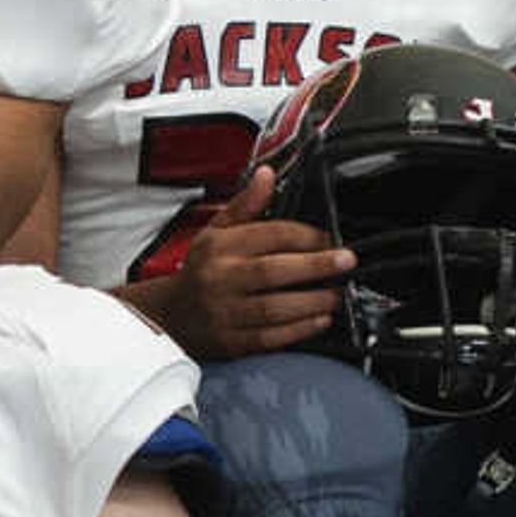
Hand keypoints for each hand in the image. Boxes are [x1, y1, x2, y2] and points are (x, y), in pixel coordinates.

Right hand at [134, 168, 354, 361]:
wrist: (170, 316)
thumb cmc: (200, 271)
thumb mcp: (216, 230)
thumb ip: (245, 204)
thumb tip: (266, 174)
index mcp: (219, 247)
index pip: (267, 235)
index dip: (305, 236)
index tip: (328, 239)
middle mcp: (220, 279)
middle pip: (273, 271)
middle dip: (316, 266)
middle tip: (345, 262)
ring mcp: (225, 312)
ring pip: (274, 308)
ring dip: (312, 302)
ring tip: (335, 295)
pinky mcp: (231, 341)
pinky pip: (270, 337)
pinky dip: (299, 330)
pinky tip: (318, 319)